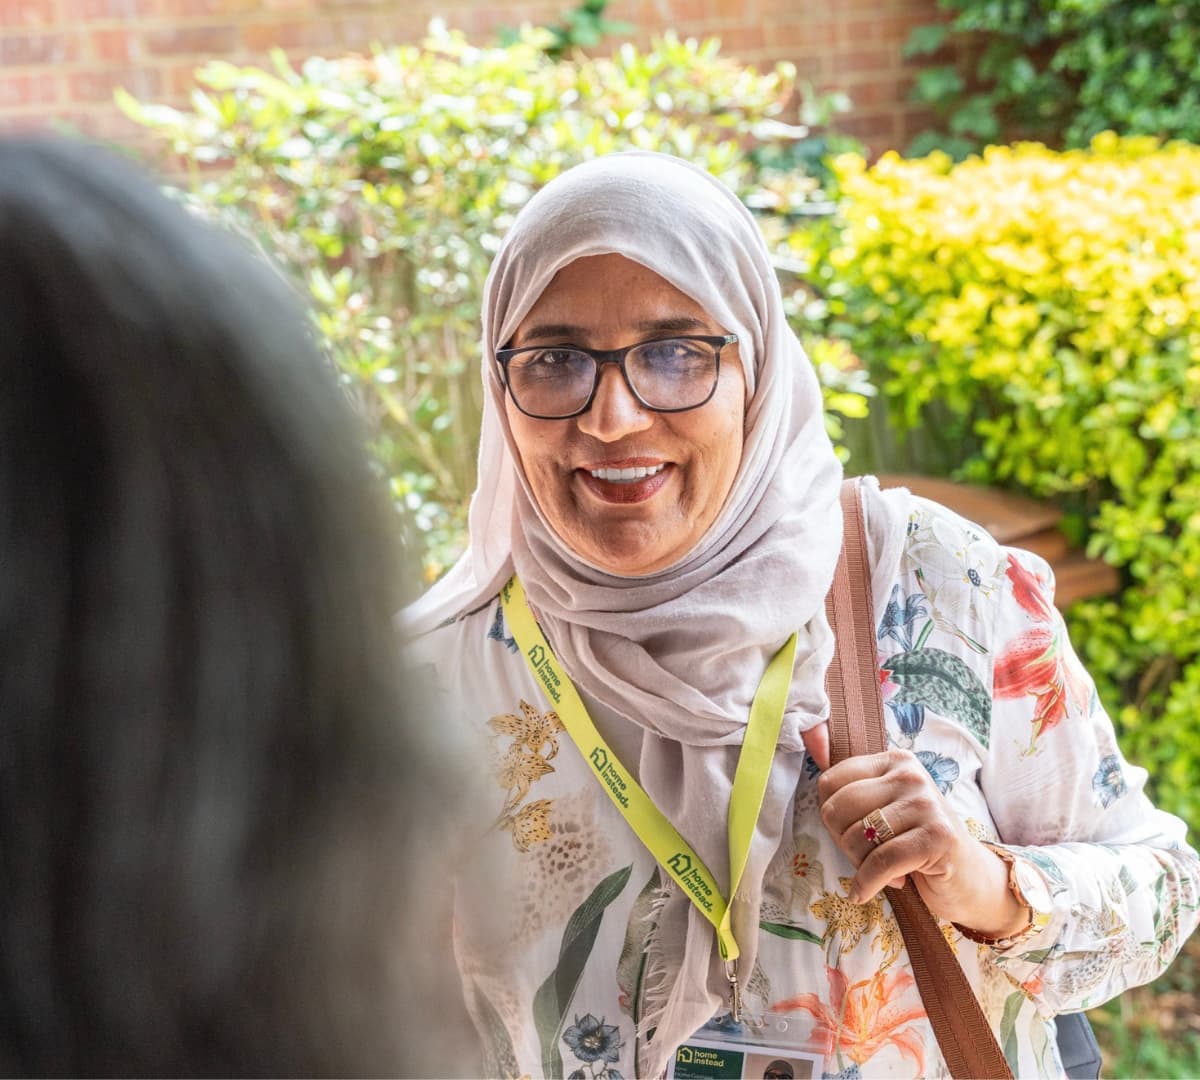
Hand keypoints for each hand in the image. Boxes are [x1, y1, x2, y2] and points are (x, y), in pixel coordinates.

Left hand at [814, 747, 1025, 936]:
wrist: (970, 879)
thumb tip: (812, 742)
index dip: (831, 817)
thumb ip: (852, 789)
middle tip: (864, 857)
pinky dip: (867, 884)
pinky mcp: (938, 837)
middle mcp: (910, 775)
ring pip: (858, 837)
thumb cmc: (918, 844)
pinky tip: (867, 892)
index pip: (830, 782)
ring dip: (860, 866)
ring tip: (882, 871)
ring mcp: (926, 803)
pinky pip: (881, 863)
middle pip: (838, 809)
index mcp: (893, 761)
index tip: (851, 834)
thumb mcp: (884, 809)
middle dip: (843, 842)